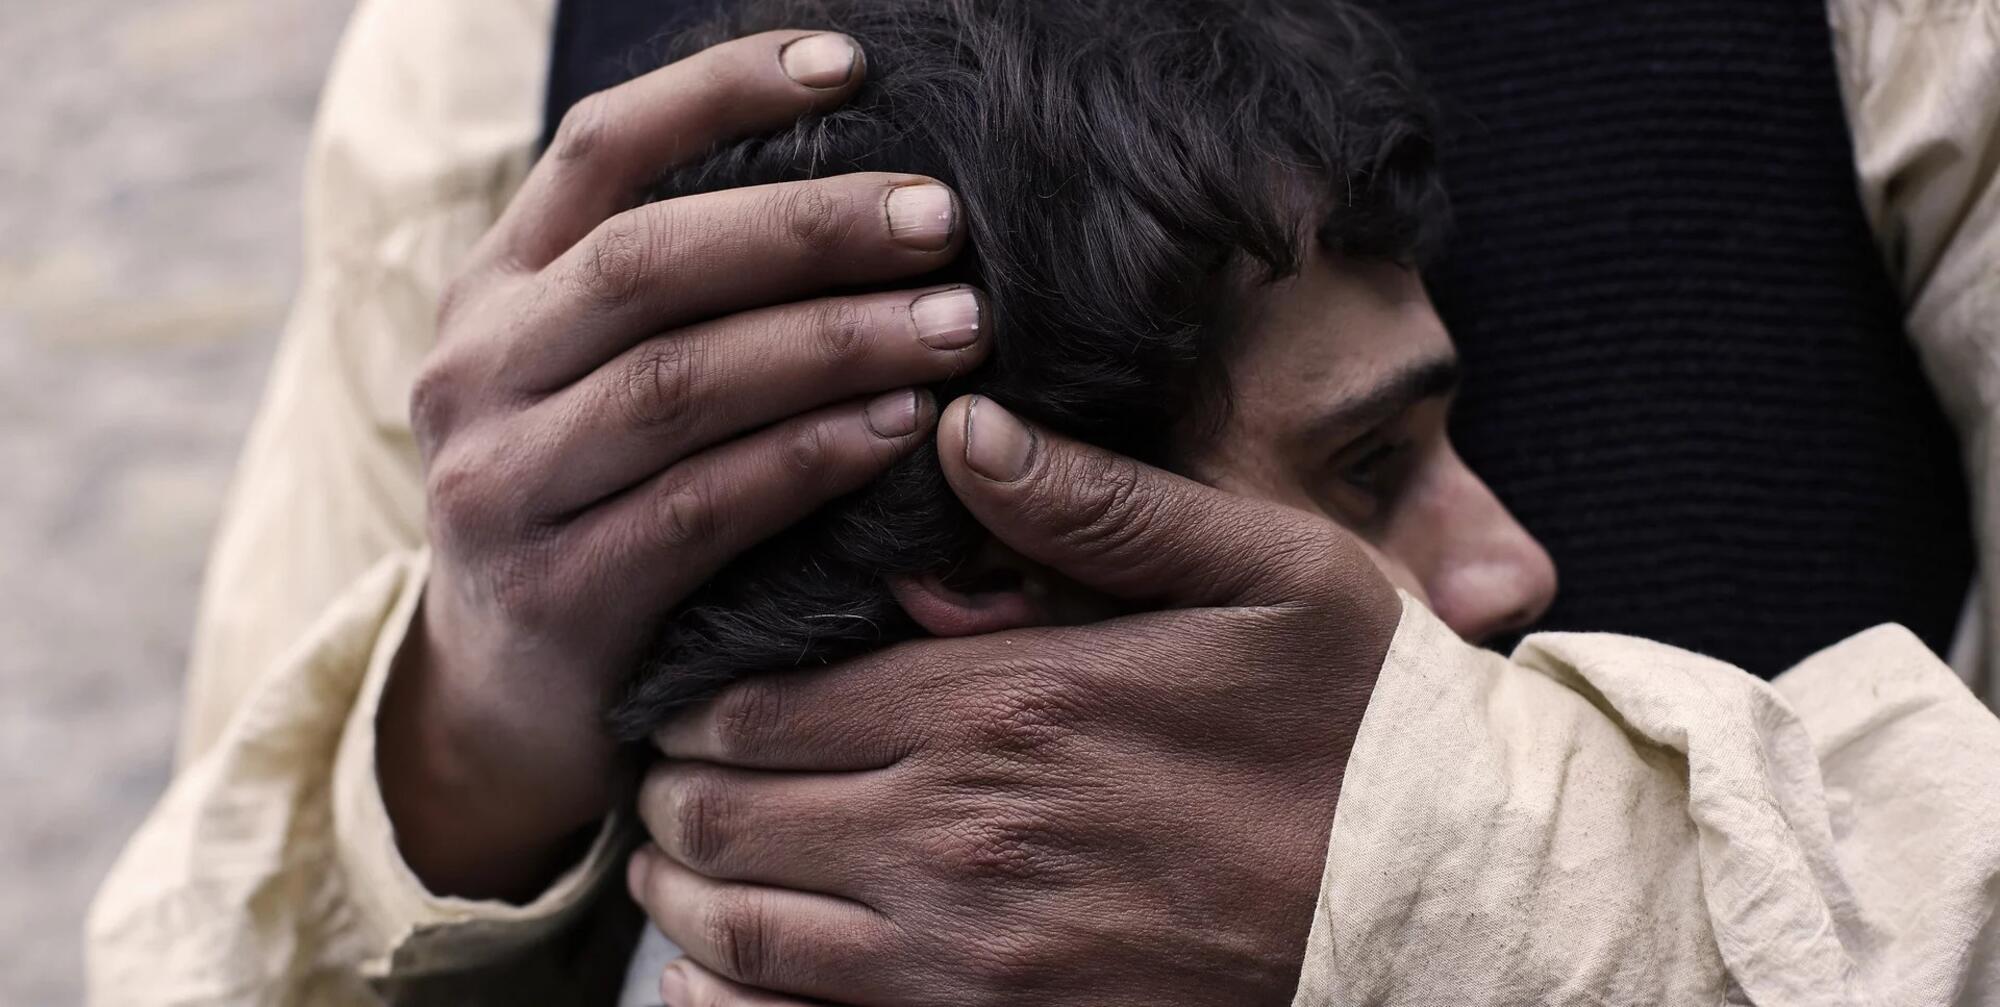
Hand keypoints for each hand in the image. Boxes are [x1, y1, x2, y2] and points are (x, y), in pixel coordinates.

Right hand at [379, 30, 990, 899]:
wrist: (507, 702)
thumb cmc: (600, 505)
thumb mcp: (599, 380)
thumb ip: (684, 295)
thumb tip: (868, 194)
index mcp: (495, 289)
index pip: (598, 149)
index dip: (720, 87)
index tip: (851, 61)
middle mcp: (476, 370)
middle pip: (649, 261)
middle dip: (810, 230)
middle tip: (944, 222)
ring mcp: (501, 486)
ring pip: (681, 384)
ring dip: (833, 344)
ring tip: (958, 325)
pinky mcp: (555, 597)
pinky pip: (703, 507)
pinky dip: (812, 458)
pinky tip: (902, 428)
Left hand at [630, 396, 1401, 1004]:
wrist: (1442, 896)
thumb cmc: (1358, 721)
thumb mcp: (1264, 569)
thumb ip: (1100, 504)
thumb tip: (962, 430)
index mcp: (1006, 705)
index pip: (772, 702)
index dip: (699, 702)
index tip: (686, 695)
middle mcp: (962, 834)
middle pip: (733, 815)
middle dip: (672, 793)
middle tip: (663, 774)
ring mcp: (976, 955)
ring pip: (749, 927)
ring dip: (685, 893)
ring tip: (673, 864)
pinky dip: (743, 997)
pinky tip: (727, 974)